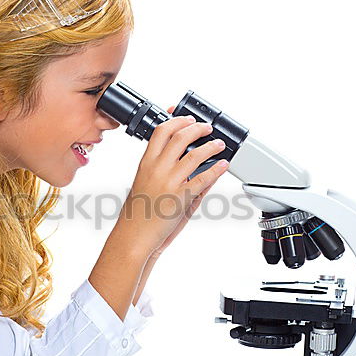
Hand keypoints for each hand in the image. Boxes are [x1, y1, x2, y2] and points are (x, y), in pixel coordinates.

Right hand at [116, 108, 228, 258]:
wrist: (134, 236)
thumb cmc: (136, 215)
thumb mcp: (146, 186)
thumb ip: (166, 172)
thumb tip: (182, 160)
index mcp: (146, 164)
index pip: (161, 132)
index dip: (177, 121)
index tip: (187, 119)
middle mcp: (157, 170)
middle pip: (180, 137)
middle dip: (197, 128)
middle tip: (207, 128)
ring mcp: (169, 183)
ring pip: (194, 155)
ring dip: (211, 146)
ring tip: (219, 144)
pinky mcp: (180, 198)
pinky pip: (203, 179)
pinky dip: (216, 169)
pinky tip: (222, 165)